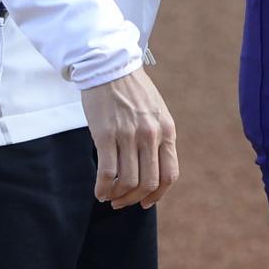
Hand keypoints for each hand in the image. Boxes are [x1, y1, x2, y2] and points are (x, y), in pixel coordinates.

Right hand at [80, 66, 178, 209]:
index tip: (145, 202)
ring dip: (118, 196)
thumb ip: (158, 138)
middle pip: (148, 183)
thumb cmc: (132, 90)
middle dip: (134, 199)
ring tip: (109, 196)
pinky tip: (99, 191)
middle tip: (122, 201)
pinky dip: (103, 188)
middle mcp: (150, 135)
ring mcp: (128, 135)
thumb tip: (153, 171)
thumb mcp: (156, 113)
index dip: (158, 195)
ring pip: (128, 182)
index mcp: (166, 130)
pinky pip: (107, 173)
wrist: (109, 66)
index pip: (170, 175)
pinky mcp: (105, 135)